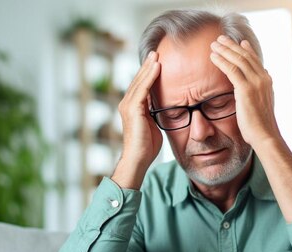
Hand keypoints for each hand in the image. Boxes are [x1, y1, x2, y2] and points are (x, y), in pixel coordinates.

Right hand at [112, 51, 161, 188]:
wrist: (138, 159)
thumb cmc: (146, 147)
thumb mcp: (153, 124)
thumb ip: (155, 112)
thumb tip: (165, 105)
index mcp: (132, 107)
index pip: (141, 85)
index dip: (148, 73)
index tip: (157, 61)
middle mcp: (126, 103)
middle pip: (138, 80)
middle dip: (147, 65)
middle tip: (156, 51)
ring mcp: (128, 106)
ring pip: (139, 82)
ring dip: (148, 67)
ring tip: (156, 55)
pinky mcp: (132, 109)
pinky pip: (142, 89)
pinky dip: (150, 77)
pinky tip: (157, 67)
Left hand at [209, 35, 280, 144]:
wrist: (265, 136)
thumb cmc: (260, 126)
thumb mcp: (260, 105)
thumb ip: (256, 94)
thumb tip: (251, 90)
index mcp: (267, 82)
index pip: (256, 61)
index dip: (247, 50)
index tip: (240, 42)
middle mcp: (263, 79)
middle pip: (246, 56)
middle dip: (232, 46)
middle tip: (221, 39)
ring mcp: (256, 83)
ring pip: (238, 60)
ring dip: (225, 50)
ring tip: (214, 44)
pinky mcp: (246, 89)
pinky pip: (232, 70)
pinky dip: (222, 61)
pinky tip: (213, 56)